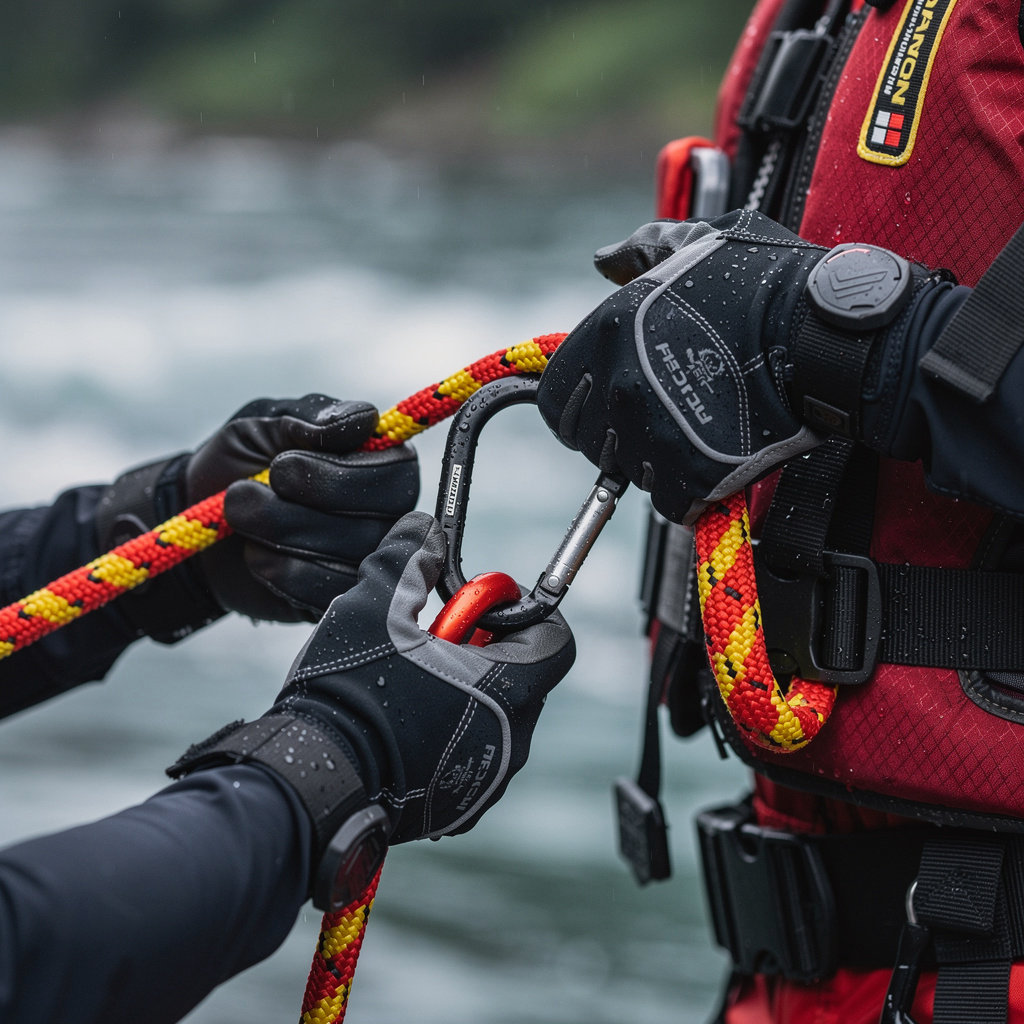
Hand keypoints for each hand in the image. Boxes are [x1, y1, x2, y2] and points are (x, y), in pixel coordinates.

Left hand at [187, 395, 417, 620]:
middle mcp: (388, 512)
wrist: (196, 519)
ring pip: (348, 557)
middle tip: (244, 493)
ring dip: (279, 535)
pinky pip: (328, 593)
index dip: (339, 475)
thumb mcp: (264, 424)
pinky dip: (281, 572)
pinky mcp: (341, 596)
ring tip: (240, 518)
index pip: (396, 472)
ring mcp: (368, 559)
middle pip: (378, 519)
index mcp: (382, 462)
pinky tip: (256, 555)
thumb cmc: (240, 461)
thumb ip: (313, 417)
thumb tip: (366, 418)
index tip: (281, 466)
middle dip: (300, 509)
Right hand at [271, 511, 574, 842]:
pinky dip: (452, 729)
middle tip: (433, 637)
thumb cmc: (348, 693)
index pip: (555, 640)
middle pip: (523, 675)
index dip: (522, 611)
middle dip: (486, 647)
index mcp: (507, 690)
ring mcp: (487, 780)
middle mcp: (511, 741)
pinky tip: (402, 719)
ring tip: (411, 678)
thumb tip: (424, 530)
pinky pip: (473, 753)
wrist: (313, 783)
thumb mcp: (375, 605)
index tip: (478, 604)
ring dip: (468, 688)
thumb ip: (409, 559)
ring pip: (496, 714)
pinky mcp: (459, 807)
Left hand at [538, 210, 930, 523]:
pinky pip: (669, 500)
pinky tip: (715, 459)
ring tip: (698, 429)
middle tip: (663, 414)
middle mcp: (618, 387)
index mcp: (608, 334)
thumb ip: (645, 251)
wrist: (827, 336)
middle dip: (617, 434)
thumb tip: (604, 260)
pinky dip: (688, 491)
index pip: (555, 398)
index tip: (614, 399)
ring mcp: (650, 434)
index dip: (580, 404)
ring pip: (630, 471)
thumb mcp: (701, 243)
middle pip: (590, 440)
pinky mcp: (688, 475)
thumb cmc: (770, 283)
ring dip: (656, 459)